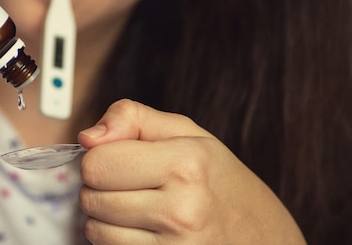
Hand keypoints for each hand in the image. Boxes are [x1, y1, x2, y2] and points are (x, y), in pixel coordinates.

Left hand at [77, 99, 305, 243]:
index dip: (100, 158)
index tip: (120, 159)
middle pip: (91, 197)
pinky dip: (118, 241)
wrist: (265, 237)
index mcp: (186, 164)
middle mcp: (182, 210)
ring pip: (95, 230)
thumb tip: (87, 137)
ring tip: (140, 209)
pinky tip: (145, 232)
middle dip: (101, 188)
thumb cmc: (219, 181)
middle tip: (132, 185)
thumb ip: (131, 118)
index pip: (97, 163)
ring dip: (106, 219)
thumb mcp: (186, 133)